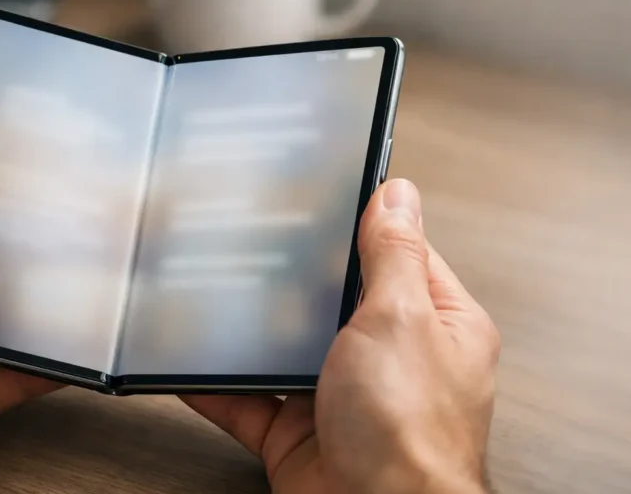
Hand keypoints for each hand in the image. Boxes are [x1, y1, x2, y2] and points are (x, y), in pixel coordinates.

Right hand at [182, 178, 499, 493]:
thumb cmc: (411, 435)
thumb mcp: (401, 318)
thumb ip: (393, 254)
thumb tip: (398, 195)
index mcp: (438, 324)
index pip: (401, 255)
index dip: (364, 225)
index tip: (323, 195)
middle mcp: (396, 360)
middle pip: (339, 300)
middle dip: (299, 277)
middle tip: (257, 237)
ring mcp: (346, 398)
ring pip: (291, 349)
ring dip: (256, 330)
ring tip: (217, 290)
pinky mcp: (302, 434)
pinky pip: (252, 400)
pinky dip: (219, 386)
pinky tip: (192, 364)